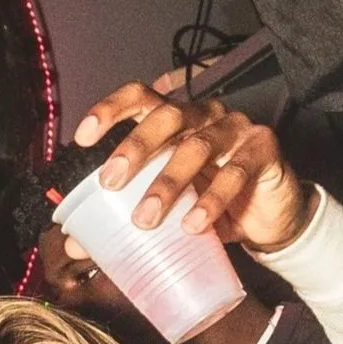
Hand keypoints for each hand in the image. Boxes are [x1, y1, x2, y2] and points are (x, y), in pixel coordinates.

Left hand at [68, 76, 313, 252]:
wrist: (270, 221)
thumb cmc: (212, 206)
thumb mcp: (167, 211)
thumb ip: (124, 219)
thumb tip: (73, 244)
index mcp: (177, 122)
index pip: (141, 99)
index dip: (111, 110)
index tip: (83, 138)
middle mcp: (204, 117)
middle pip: (167, 116)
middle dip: (135, 147)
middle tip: (111, 182)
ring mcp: (235, 129)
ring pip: (198, 146)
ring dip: (168, 183)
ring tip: (145, 219)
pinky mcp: (263, 150)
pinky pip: (236, 172)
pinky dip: (212, 201)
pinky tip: (193, 225)